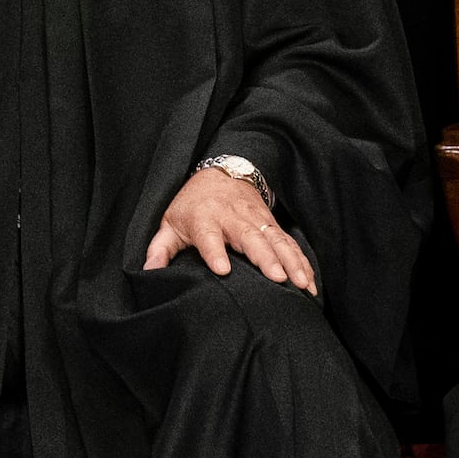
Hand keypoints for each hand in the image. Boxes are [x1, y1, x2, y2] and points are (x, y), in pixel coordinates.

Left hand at [141, 164, 318, 292]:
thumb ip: (160, 249)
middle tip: (278, 278)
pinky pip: (290, 243)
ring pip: (276, 240)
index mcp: (204, 218)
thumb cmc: (192, 205)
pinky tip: (310, 281)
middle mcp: (233, 218)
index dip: (214, 252)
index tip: (222, 270)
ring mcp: (256, 220)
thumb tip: (148, 272)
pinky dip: (302, 261)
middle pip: (250, 237)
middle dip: (265, 257)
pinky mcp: (272, 224)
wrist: (221, 173)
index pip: (209, 236)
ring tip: (301, 284)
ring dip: (291, 262)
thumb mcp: (170, 223)